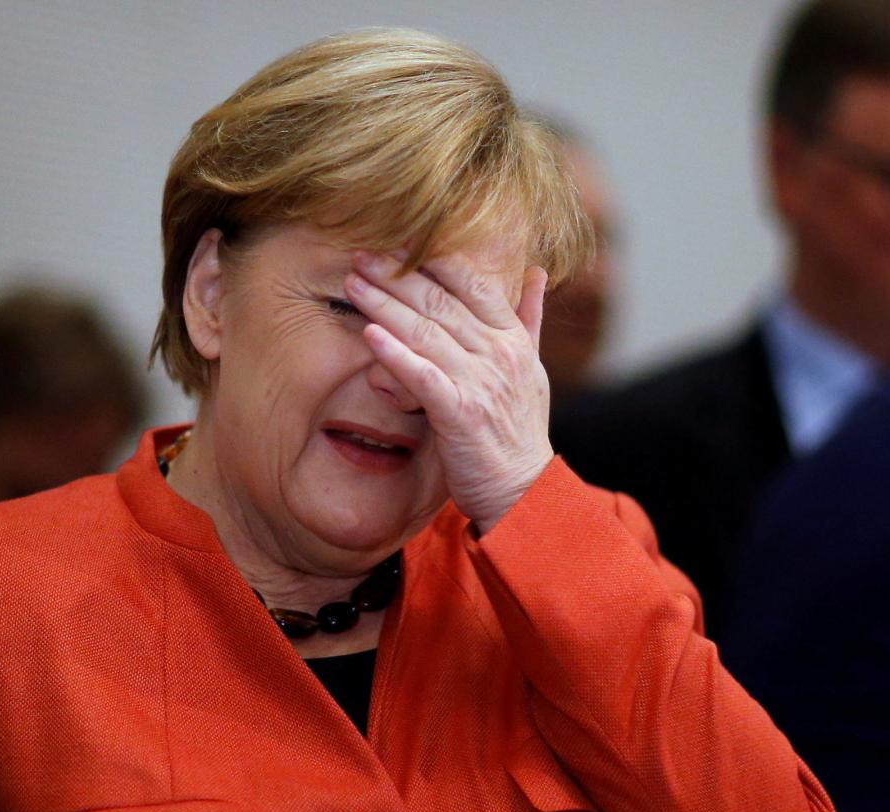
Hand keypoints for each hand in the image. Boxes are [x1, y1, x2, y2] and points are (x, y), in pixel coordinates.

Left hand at [346, 249, 551, 533]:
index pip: (473, 283)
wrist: (525, 491)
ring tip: (353, 284)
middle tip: (361, 255)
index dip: (434, 259)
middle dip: (396, 276)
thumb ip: (529, 319)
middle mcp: (498, 354)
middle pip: (440, 302)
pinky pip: (422, 375)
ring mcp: (480, 382)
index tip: (399, 243)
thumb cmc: (520, 433)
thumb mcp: (534, 370)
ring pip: (426, 332)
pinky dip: (395, 354)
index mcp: (513, 339)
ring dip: (385, 304)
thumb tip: (536, 271)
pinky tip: (370, 335)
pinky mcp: (459, 414)